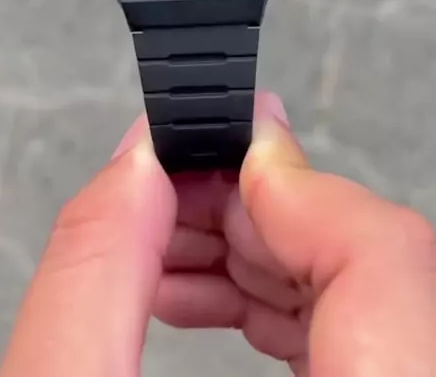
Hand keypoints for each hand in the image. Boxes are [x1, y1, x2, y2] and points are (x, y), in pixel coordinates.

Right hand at [1, 95, 435, 376]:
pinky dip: (279, 302)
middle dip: (254, 210)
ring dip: (259, 256)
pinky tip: (219, 294)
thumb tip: (137, 162)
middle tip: (173, 194)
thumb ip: (96, 284)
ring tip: (174, 250)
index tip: (213, 144)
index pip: (382, 252)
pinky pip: (358, 334)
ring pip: (365, 292)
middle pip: (368, 261)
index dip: (288, 177)